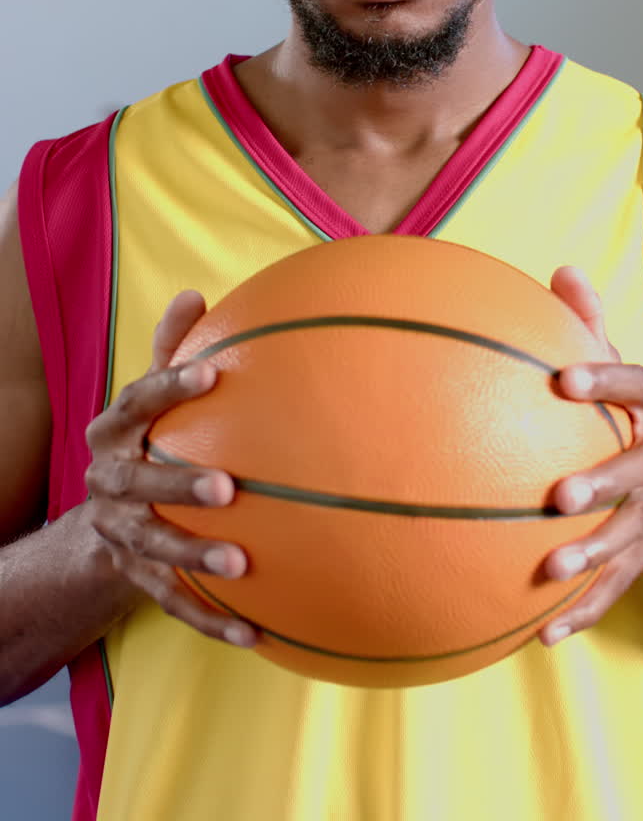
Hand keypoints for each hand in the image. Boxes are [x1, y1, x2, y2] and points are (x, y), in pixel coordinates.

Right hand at [85, 291, 256, 647]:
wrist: (107, 517)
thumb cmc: (149, 438)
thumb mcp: (152, 394)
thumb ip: (173, 349)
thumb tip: (195, 291)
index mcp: (113, 432)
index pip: (137, 403)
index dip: (170, 388)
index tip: (213, 374)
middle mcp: (109, 484)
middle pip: (139, 485)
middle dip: (179, 486)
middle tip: (228, 486)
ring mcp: (120, 535)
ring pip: (154, 549)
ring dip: (196, 556)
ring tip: (243, 564)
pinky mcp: (137, 579)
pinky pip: (174, 603)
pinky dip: (212, 620)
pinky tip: (254, 632)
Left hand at [537, 266, 642, 645]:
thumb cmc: (623, 415)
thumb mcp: (612, 367)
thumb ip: (586, 323)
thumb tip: (562, 270)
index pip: (636, 387)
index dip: (606, 380)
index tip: (564, 378)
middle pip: (642, 472)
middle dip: (605, 483)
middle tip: (560, 495)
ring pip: (632, 538)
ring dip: (593, 557)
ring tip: (549, 570)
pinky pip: (617, 588)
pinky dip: (582, 612)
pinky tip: (541, 634)